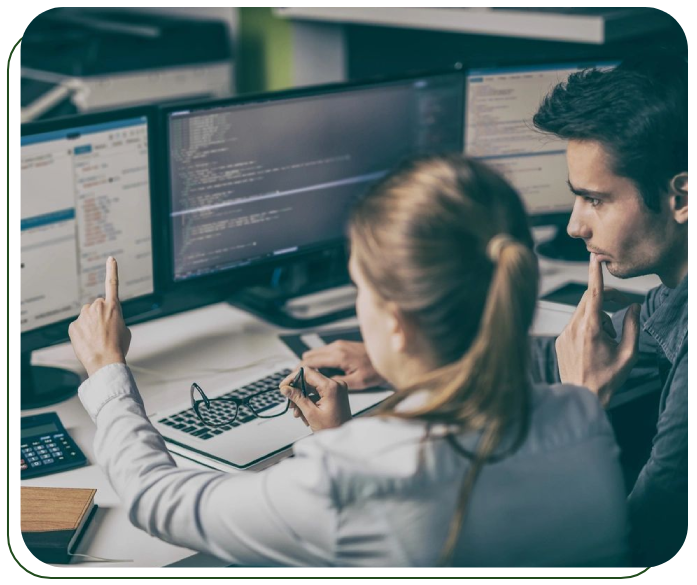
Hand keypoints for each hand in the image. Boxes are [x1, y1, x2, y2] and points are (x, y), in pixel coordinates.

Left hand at [69, 257, 131, 376]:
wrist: (105, 361)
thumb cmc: (118, 347)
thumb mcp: (125, 330)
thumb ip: (115, 319)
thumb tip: (104, 321)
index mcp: (114, 307)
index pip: (112, 284)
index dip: (112, 270)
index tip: (111, 259)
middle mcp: (97, 306)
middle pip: (97, 306)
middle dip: (100, 315)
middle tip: (106, 331)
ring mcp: (84, 315)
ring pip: (87, 316)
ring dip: (91, 323)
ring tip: (97, 338)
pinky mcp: (73, 325)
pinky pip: (78, 326)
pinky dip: (82, 332)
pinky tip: (88, 342)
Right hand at [279, 367, 351, 431]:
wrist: (343, 438)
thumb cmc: (332, 428)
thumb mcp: (311, 413)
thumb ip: (297, 398)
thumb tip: (285, 388)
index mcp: (331, 386)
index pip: (308, 372)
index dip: (293, 378)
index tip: (284, 386)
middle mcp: (336, 384)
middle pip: (309, 380)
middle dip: (297, 392)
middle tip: (290, 403)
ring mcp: (336, 389)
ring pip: (312, 388)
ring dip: (302, 399)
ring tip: (297, 413)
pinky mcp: (335, 394)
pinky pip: (318, 393)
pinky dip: (309, 401)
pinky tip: (304, 413)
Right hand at [301, 341, 384, 390]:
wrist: (387, 357)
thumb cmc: (375, 371)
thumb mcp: (357, 382)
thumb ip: (337, 382)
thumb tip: (321, 384)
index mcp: (338, 356)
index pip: (310, 361)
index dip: (298, 371)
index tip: (292, 381)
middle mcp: (336, 347)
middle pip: (309, 356)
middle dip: (301, 369)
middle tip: (299, 382)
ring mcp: (338, 345)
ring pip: (315, 353)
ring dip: (310, 365)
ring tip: (309, 380)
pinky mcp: (341, 346)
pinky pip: (323, 353)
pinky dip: (318, 362)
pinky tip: (322, 374)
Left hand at [555, 253, 641, 405]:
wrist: (582, 396)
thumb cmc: (608, 378)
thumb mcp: (629, 353)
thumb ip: (633, 326)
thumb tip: (633, 307)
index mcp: (591, 329)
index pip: (593, 294)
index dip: (594, 274)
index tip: (595, 258)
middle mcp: (573, 327)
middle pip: (589, 299)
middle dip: (607, 298)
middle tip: (624, 307)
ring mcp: (564, 333)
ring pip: (583, 312)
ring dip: (599, 316)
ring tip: (609, 339)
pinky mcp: (559, 340)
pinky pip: (575, 323)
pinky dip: (588, 326)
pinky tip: (595, 345)